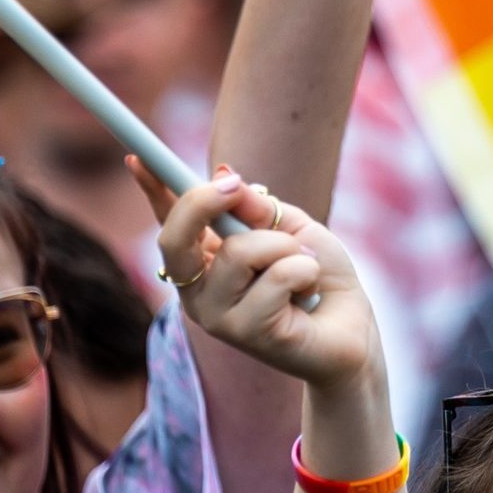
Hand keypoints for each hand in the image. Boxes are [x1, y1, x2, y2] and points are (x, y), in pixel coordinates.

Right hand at [135, 161, 379, 387]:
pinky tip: (310, 293)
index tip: (138, 158)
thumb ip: (256, 207)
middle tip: (234, 188)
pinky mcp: (247, 334)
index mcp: (203, 264)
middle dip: (202, 202)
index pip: (168, 224)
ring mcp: (217, 317)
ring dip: (286, 246)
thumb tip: (224, 176)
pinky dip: (305, 271)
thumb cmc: (317, 276)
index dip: (152, 190)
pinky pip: (278, 277)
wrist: (354, 329)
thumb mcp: (289, 226)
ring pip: (240, 252)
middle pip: (174, 240)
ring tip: (304, 265)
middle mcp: (198, 293)